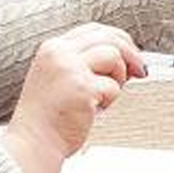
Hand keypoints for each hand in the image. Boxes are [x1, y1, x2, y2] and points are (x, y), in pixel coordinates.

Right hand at [1, 24, 143, 172]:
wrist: (34, 142)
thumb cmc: (47, 117)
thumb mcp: (57, 77)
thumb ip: (81, 62)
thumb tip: (122, 57)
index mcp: (52, 48)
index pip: (93, 30)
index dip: (117, 39)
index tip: (129, 53)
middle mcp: (60, 54)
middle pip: (109, 38)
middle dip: (130, 53)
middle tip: (139, 70)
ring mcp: (71, 69)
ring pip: (114, 56)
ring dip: (118, 77)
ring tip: (103, 96)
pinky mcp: (83, 88)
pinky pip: (114, 86)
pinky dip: (110, 100)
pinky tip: (94, 110)